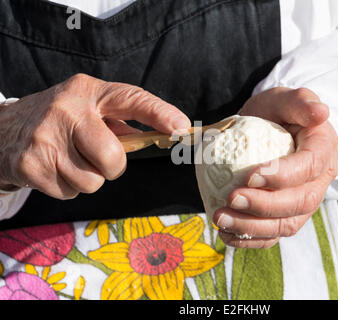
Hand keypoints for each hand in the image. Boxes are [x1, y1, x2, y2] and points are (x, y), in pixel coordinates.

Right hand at [0, 74, 190, 199]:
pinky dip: (67, 186)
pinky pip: (71, 192)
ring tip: (69, 159)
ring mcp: (46, 139)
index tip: (182, 128)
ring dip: (88, 178)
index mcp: (87, 91)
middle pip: (113, 157)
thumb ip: (120, 122)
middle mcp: (66, 111)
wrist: (3, 130)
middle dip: (112, 166)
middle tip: (96, 156)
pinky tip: (54, 168)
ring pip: (93, 182)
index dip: (159, 114)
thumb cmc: (59, 120)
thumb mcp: (87, 107)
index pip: (130, 99)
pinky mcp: (30, 165)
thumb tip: (160, 136)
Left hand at [213, 87, 337, 247]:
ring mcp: (303, 202)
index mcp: (323, 149)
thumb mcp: (284, 99)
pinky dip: (250, 240)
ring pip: (286, 225)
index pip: (310, 167)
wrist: (268, 130)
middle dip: (264, 206)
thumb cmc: (276, 112)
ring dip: (252, 227)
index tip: (251, 175)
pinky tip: (226, 235)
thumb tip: (321, 112)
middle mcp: (319, 181)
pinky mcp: (286, 216)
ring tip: (221, 219)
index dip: (283, 175)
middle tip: (231, 199)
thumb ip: (300, 101)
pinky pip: (273, 236)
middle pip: (300, 202)